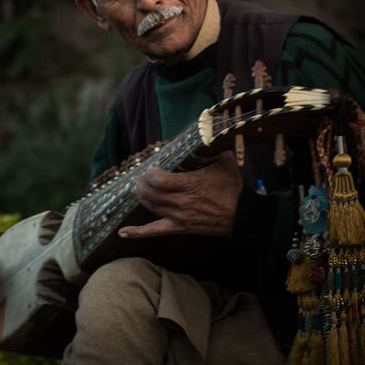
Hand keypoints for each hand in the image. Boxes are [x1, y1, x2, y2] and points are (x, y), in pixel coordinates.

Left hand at [119, 151, 242, 238]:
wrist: (241, 215)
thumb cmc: (233, 189)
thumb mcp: (226, 161)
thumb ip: (215, 146)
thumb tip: (207, 131)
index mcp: (190, 185)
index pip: (159, 180)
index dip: (150, 173)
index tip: (151, 167)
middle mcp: (181, 202)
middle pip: (150, 193)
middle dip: (142, 183)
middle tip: (141, 176)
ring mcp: (179, 217)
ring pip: (150, 206)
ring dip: (140, 196)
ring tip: (138, 188)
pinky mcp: (179, 228)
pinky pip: (155, 231)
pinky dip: (137, 232)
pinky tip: (123, 232)